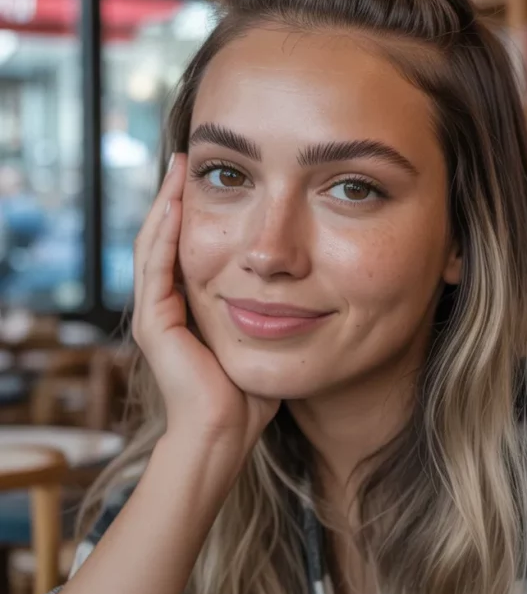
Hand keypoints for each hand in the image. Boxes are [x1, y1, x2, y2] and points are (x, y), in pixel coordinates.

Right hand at [132, 153, 278, 453]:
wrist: (225, 435)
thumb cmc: (250, 397)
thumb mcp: (266, 337)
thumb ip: (272, 309)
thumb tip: (305, 284)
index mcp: (188, 308)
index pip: (189, 247)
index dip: (197, 212)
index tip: (218, 178)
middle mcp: (165, 307)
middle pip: (166, 238)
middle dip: (177, 197)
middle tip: (189, 158)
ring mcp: (154, 315)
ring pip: (155, 245)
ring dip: (167, 205)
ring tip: (179, 167)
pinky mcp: (153, 325)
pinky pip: (156, 268)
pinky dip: (165, 234)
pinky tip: (177, 204)